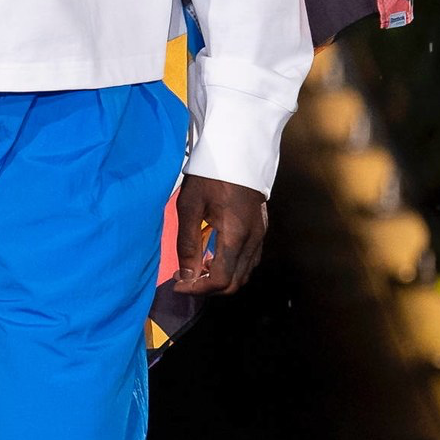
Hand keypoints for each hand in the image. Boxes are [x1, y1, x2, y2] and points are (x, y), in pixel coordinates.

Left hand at [173, 175, 268, 296]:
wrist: (236, 150)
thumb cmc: (209, 175)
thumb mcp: (189, 206)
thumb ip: (187, 244)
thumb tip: (186, 276)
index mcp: (235, 235)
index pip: (220, 279)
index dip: (197, 288)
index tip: (177, 283)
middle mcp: (253, 240)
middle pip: (235, 283)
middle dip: (208, 288)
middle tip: (185, 278)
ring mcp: (261, 235)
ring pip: (244, 274)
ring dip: (221, 278)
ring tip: (198, 266)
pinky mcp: (261, 229)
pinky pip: (250, 260)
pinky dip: (232, 267)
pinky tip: (214, 255)